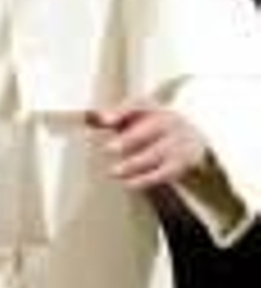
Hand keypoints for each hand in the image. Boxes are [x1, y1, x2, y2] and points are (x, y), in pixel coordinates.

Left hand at [87, 100, 210, 189]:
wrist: (193, 140)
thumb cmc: (152, 128)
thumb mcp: (136, 118)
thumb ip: (114, 117)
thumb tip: (93, 117)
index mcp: (155, 108)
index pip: (138, 104)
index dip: (121, 111)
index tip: (103, 120)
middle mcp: (169, 122)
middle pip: (150, 129)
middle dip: (129, 139)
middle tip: (107, 148)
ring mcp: (178, 143)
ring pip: (156, 153)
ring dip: (134, 164)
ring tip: (113, 172)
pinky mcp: (181, 163)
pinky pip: (164, 173)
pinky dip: (145, 179)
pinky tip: (128, 183)